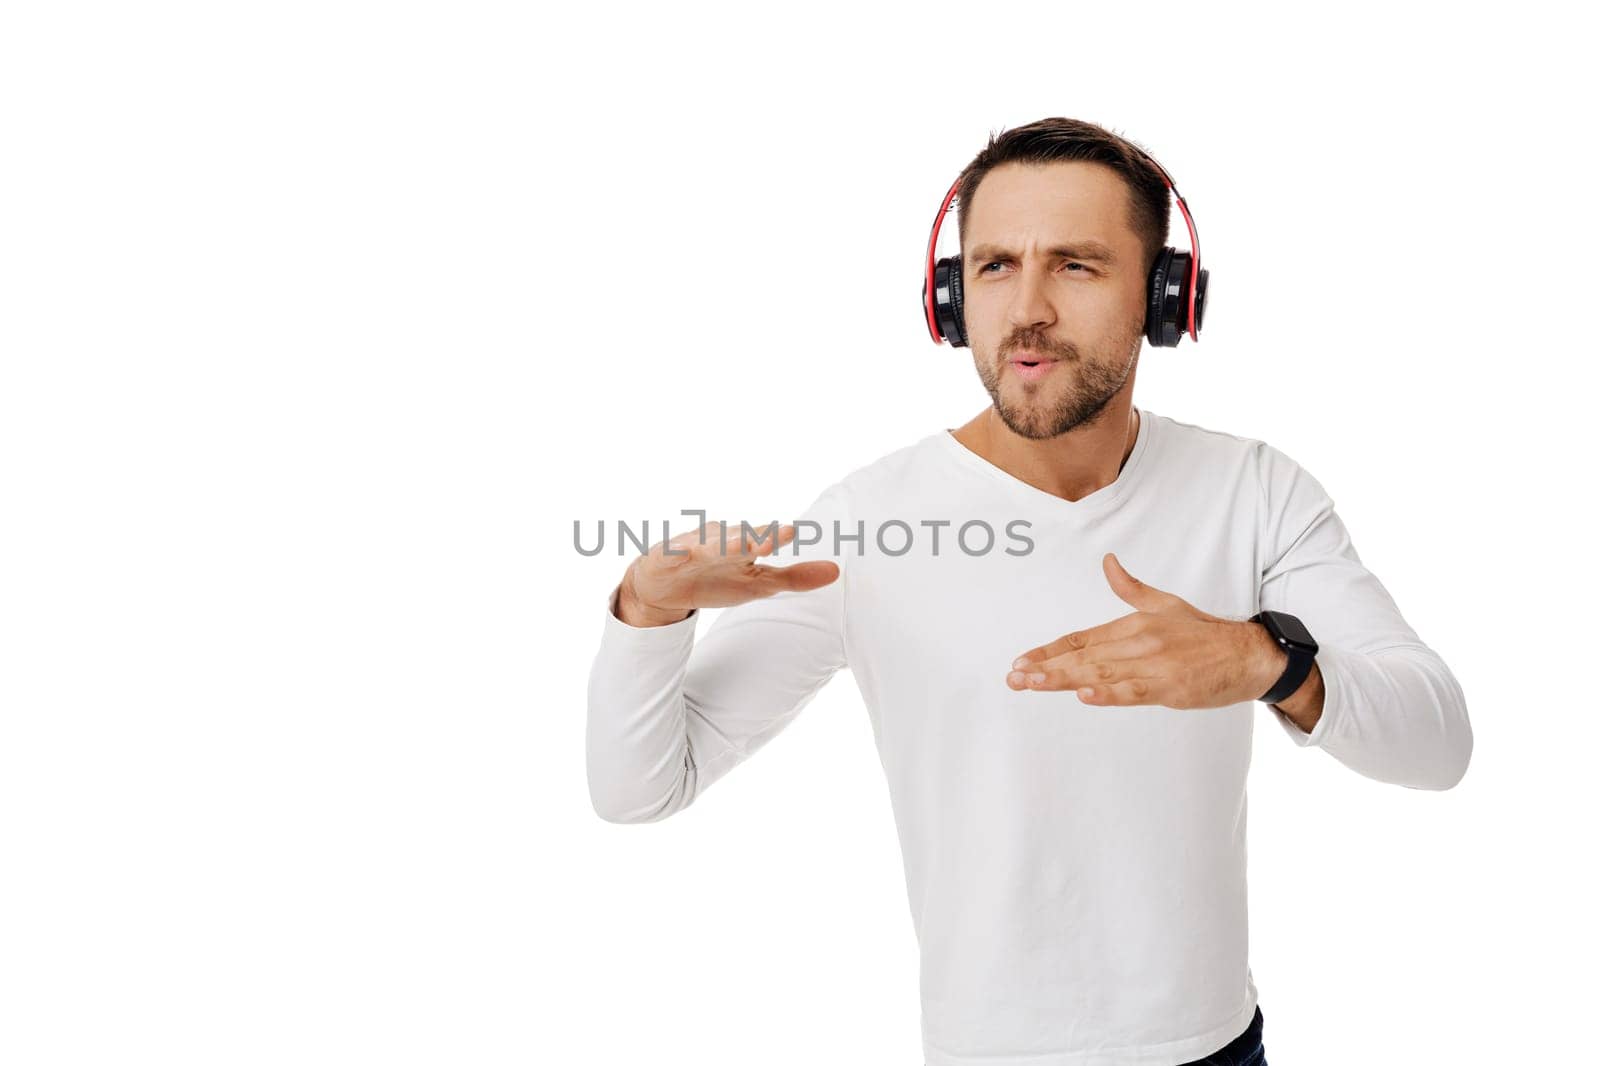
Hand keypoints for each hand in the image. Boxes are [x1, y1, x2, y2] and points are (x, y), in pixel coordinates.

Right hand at [615, 519, 840, 627]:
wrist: (665, 586)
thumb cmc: (717, 578)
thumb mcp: (758, 585)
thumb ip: (795, 578)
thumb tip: (836, 571)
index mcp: (744, 547)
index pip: (763, 540)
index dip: (776, 536)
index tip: (794, 531)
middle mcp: (721, 540)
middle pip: (736, 538)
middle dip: (750, 537)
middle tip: (766, 539)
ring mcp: (693, 547)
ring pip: (706, 543)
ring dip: (719, 543)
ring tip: (734, 544)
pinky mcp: (666, 557)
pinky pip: (671, 554)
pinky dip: (677, 552)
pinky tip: (682, 552)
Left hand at [1005, 552, 1283, 708]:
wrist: (1249, 653)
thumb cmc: (1204, 634)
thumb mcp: (1164, 604)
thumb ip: (1130, 587)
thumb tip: (1109, 561)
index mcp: (1132, 624)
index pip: (1080, 638)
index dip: (1049, 651)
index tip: (1022, 661)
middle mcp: (1138, 640)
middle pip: (1082, 656)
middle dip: (1045, 668)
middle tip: (1014, 677)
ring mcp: (1154, 663)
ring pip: (1100, 673)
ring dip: (1063, 680)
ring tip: (1033, 684)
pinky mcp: (1171, 686)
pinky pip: (1134, 690)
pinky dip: (1109, 693)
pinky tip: (1085, 696)